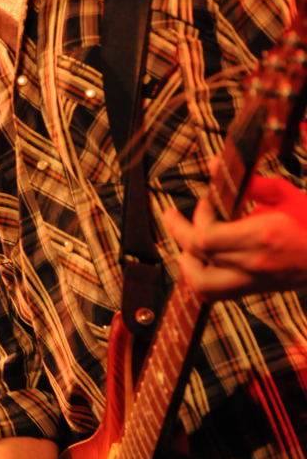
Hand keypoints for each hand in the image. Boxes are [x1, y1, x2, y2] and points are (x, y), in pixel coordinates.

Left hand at [164, 175, 306, 298]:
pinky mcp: (255, 290)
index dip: (197, 217)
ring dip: (186, 263)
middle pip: (198, 257)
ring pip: (202, 284)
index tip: (207, 202)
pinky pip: (216, 294)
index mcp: (261, 237)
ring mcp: (254, 281)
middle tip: (171, 215)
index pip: (207, 236)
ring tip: (182, 245)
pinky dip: (200, 278)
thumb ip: (251, 183)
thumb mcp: (286, 196)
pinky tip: (198, 261)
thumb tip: (215, 164)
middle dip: (178, 233)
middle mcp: (253, 263)